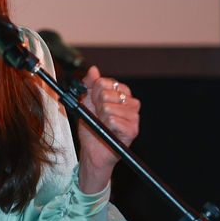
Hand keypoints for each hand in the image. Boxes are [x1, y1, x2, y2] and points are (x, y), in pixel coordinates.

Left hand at [76, 66, 140, 193]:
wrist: (92, 150)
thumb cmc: (92, 127)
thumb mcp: (86, 102)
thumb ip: (89, 84)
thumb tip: (93, 70)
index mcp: (122, 94)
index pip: (106, 82)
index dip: (95, 93)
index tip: (94, 102)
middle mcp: (131, 103)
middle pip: (107, 94)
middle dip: (97, 106)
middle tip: (99, 116)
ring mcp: (134, 116)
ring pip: (109, 108)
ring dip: (101, 118)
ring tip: (104, 124)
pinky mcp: (133, 130)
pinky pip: (114, 120)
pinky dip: (107, 126)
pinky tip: (109, 131)